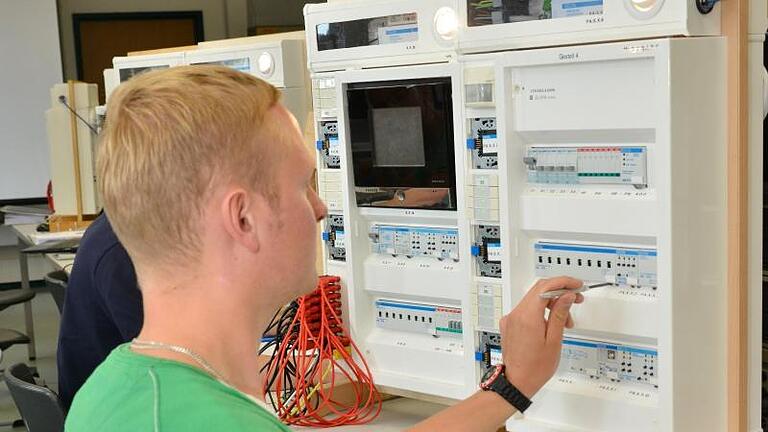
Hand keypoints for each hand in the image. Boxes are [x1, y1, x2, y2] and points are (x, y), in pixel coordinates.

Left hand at [500, 276, 583, 397]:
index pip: (545, 287)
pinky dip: (541, 312)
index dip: (563, 282)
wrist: (517, 382)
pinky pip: (527, 310)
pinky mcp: (510, 324)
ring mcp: (511, 319)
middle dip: (560, 292)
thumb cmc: (535, 368)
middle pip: (539, 290)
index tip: (576, 285)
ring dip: (552, 304)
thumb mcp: (554, 340)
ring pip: (534, 300)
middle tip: (576, 298)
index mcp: (527, 316)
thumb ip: (560, 314)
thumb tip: (566, 296)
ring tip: (566, 321)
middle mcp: (516, 314)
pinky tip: (552, 324)